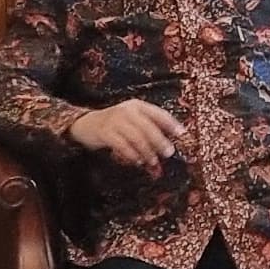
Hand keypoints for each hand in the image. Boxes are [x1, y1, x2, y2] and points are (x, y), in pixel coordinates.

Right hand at [67, 99, 184, 168]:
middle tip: (169, 152)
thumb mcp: (133, 122)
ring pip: (136, 137)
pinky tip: (137, 161)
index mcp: (137, 106)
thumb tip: (168, 149)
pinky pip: (122, 145)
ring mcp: (115, 120)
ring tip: (153, 162)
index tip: (182, 133)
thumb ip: (149, 133)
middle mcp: (127, 111)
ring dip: (146, 151)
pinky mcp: (105, 132)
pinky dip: (132, 154)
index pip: (158, 113)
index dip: (171, 123)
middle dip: (159, 140)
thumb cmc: (116, 125)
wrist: (87, 124)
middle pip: (147, 126)